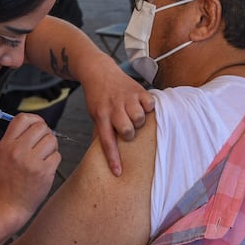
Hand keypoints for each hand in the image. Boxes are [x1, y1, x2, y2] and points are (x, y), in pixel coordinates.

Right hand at [0, 113, 60, 221]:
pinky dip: (54, 161)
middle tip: (42, 145)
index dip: (34, 119)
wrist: (9, 204)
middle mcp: (18, 150)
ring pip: (52, 140)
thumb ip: (17, 138)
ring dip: (51, 147)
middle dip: (45, 134)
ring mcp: (31, 161)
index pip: (23, 118)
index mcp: (6, 144)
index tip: (38, 125)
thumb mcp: (3, 154)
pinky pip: (57, 155)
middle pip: (41, 127)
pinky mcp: (44, 171)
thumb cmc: (8, 180)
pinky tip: (45, 168)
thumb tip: (36, 123)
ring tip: (43, 157)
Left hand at [79, 57, 154, 175]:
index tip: (118, 173)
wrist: (98, 71)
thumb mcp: (95, 114)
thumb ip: (103, 131)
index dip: (113, 159)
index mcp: (101, 117)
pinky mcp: (137, 90)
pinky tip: (143, 106)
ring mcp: (126, 98)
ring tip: (135, 116)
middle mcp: (113, 108)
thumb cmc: (97, 97)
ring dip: (139, 121)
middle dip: (130, 134)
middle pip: (128, 131)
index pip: (107, 142)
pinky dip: (148, 107)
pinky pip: (149, 104)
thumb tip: (108, 154)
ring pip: (139, 118)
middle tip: (127, 129)